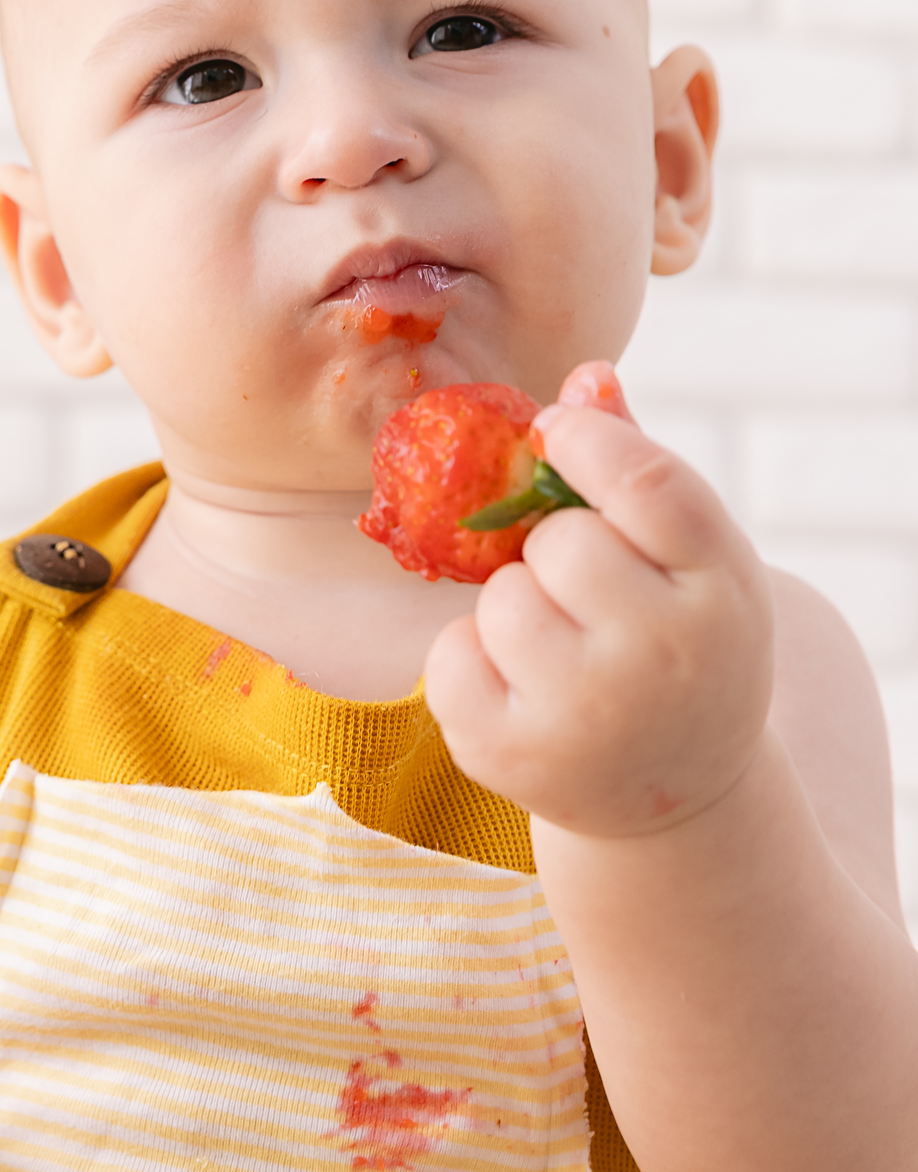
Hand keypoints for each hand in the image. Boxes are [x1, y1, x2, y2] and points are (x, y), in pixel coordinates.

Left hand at [424, 403, 773, 836]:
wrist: (674, 795)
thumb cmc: (677, 644)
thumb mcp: (692, 561)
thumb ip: (638, 467)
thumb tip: (587, 376)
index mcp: (722, 589)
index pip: (648, 483)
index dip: (588, 442)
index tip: (556, 433)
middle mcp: (662, 657)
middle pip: (559, 541)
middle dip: (555, 550)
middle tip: (586, 592)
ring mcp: (585, 715)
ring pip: (500, 600)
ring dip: (512, 607)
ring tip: (559, 647)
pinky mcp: (511, 755)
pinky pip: (449, 656)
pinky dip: (468, 661)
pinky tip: (520, 689)